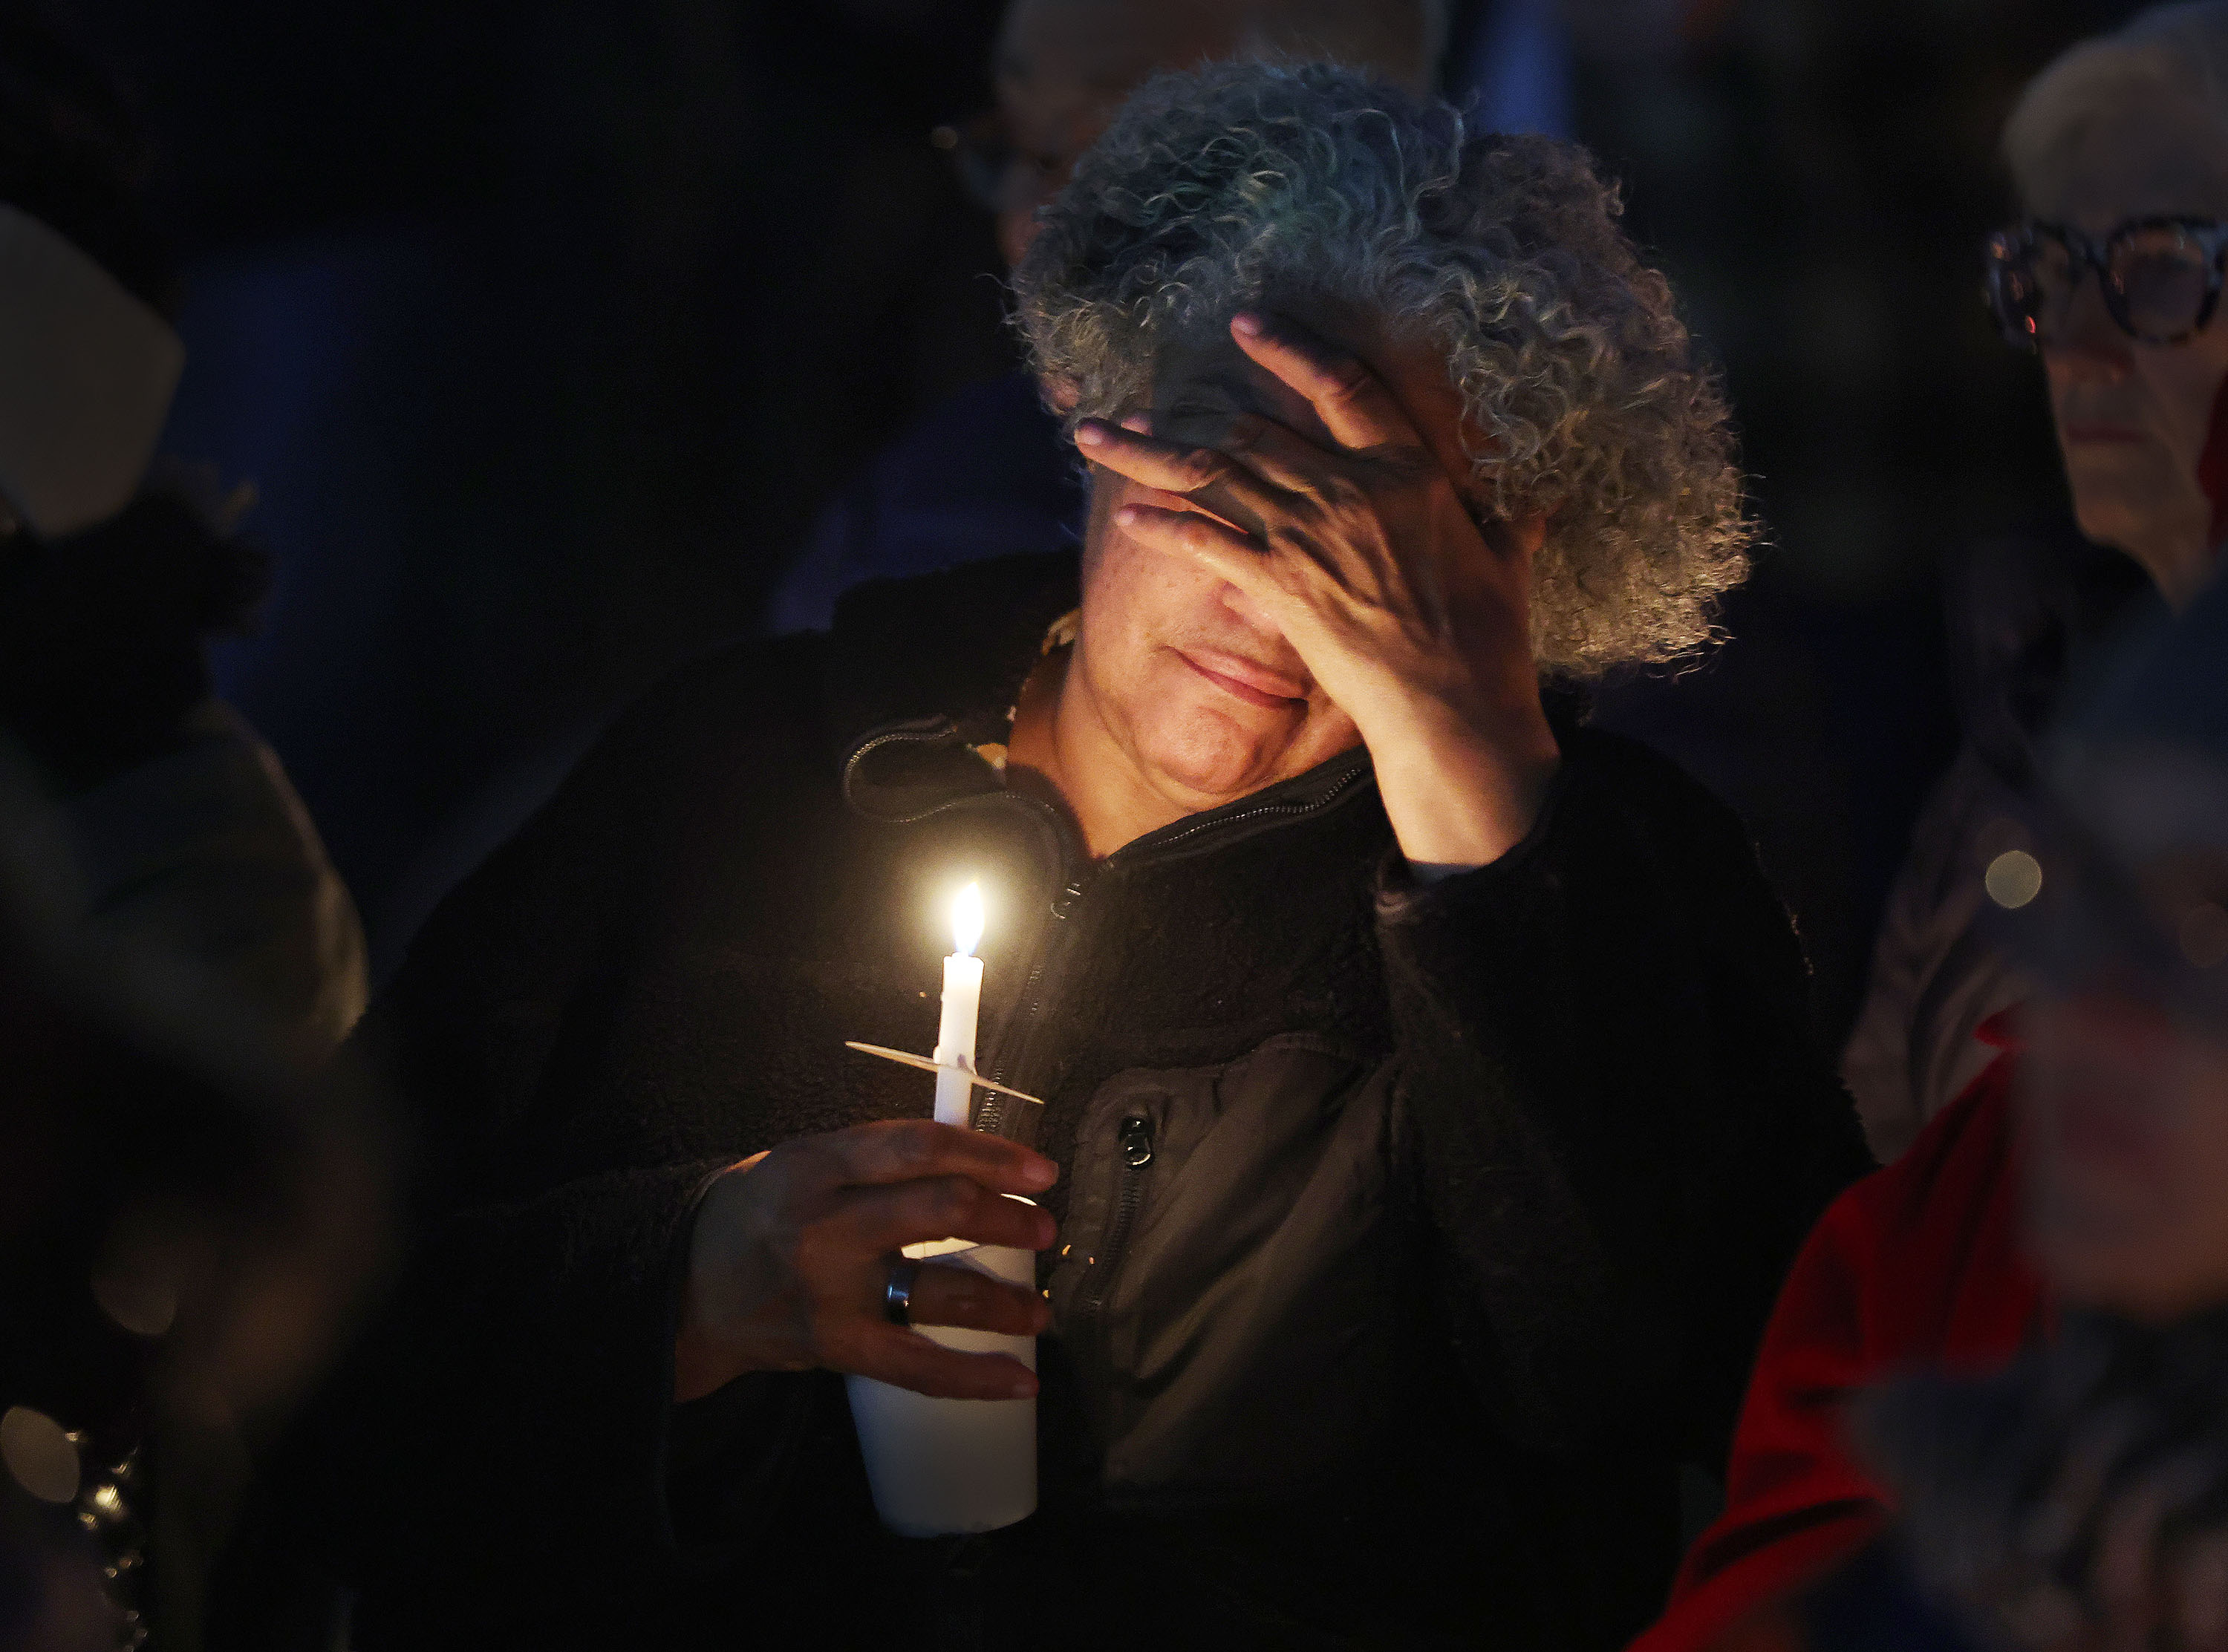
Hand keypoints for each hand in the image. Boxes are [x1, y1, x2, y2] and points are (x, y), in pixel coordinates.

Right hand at [675, 1121, 1057, 1402]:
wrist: (685, 1288)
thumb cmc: (759, 1212)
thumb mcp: (804, 1159)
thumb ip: (879, 1157)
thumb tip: (978, 1160)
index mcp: (819, 1163)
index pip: (918, 1146)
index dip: (989, 1154)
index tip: (1040, 1171)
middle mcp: (826, 1222)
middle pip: (939, 1211)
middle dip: (1007, 1219)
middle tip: (1045, 1229)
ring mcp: (830, 1290)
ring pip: (940, 1290)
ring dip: (1007, 1300)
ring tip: (1042, 1307)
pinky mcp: (835, 1346)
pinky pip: (918, 1366)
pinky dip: (976, 1376)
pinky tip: (1021, 1378)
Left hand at [1074, 311, 1558, 871]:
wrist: (1454, 701)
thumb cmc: (1490, 636)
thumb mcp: (1509, 559)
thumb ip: (1512, 520)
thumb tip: (1542, 502)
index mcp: (1409, 469)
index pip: (1342, 386)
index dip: (1289, 350)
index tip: (1245, 322)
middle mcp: (1351, 488)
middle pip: (1256, 433)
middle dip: (1189, 418)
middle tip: (1136, 407)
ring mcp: (1310, 534)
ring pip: (1215, 474)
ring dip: (1147, 455)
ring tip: (1095, 434)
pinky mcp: (1281, 584)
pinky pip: (1208, 540)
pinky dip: (1164, 524)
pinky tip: (1127, 515)